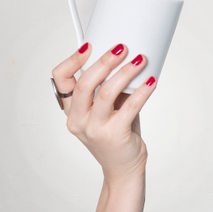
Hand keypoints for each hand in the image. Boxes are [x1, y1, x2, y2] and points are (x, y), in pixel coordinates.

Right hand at [52, 43, 155, 211]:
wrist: (123, 166)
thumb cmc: (117, 131)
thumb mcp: (106, 108)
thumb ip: (108, 87)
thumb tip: (126, 56)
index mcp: (72, 110)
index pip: (60, 80)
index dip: (72, 60)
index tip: (89, 45)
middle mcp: (78, 120)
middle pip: (85, 83)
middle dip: (104, 61)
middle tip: (122, 48)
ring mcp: (95, 129)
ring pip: (106, 93)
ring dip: (125, 72)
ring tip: (140, 59)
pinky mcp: (114, 135)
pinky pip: (130, 107)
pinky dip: (142, 91)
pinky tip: (152, 81)